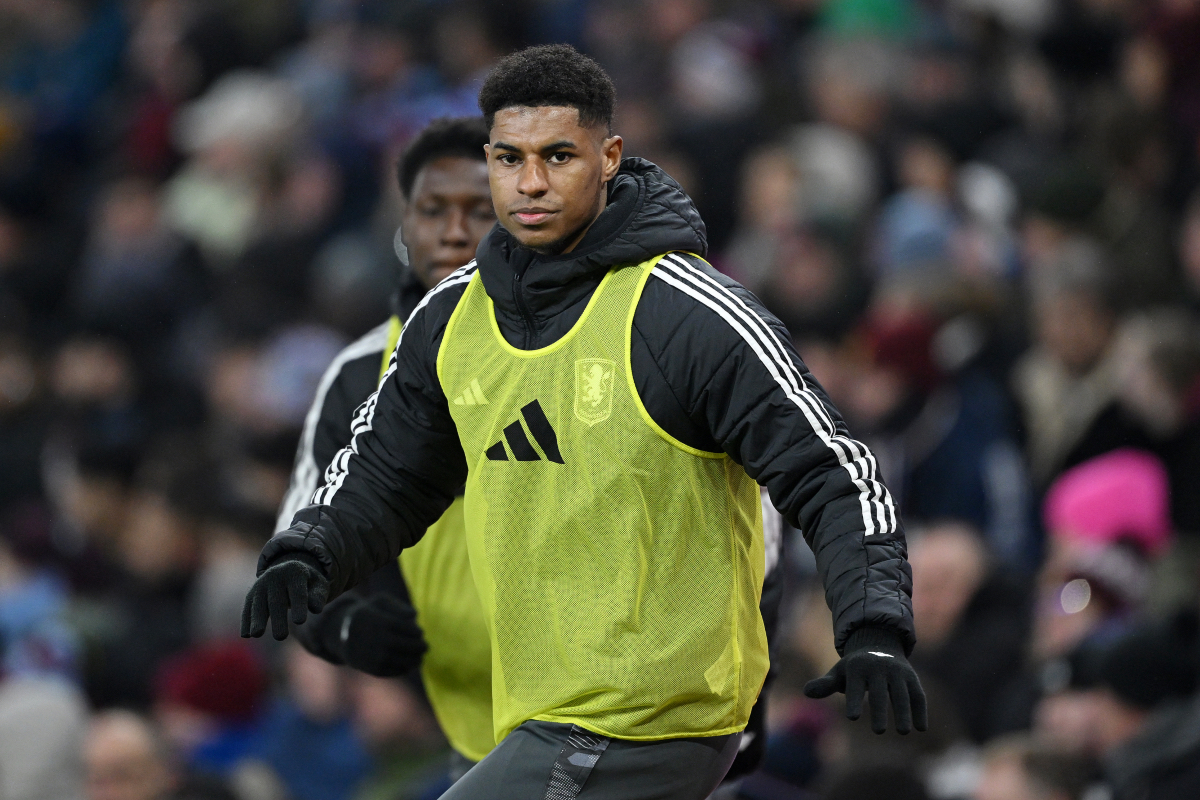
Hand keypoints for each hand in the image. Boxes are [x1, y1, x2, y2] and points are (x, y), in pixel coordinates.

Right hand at [241, 553, 329, 640]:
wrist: (290, 571)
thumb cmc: (309, 584)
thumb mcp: (319, 586)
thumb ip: (318, 596)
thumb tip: (315, 609)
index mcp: (295, 572)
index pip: (298, 592)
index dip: (299, 606)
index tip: (300, 622)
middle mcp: (275, 576)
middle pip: (276, 600)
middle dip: (278, 618)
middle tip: (281, 637)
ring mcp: (261, 584)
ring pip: (259, 603)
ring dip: (257, 619)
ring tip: (257, 634)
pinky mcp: (251, 594)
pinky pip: (248, 608)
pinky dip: (246, 621)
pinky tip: (245, 635)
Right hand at [340, 593, 427, 675]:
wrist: (343, 635)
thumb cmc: (368, 614)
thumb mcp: (379, 602)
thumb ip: (398, 606)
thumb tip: (415, 614)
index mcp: (380, 622)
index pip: (406, 629)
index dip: (415, 632)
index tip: (420, 632)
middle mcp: (377, 641)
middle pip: (407, 646)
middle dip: (419, 647)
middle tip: (425, 646)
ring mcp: (375, 656)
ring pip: (402, 661)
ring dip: (415, 660)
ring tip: (420, 658)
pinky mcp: (373, 669)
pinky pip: (394, 671)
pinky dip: (404, 669)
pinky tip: (409, 665)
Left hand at [803, 626, 926, 734]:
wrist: (878, 644)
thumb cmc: (855, 668)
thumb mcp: (839, 673)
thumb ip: (825, 684)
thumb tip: (805, 692)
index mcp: (858, 667)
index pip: (855, 686)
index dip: (853, 700)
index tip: (852, 717)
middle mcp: (879, 667)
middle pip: (880, 691)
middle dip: (879, 710)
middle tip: (878, 731)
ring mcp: (897, 672)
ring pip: (902, 693)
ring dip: (903, 712)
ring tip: (903, 732)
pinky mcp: (912, 677)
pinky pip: (918, 694)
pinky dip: (920, 709)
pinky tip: (921, 728)